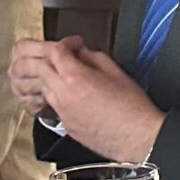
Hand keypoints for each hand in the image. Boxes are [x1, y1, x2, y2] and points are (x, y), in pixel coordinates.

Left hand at [31, 42, 163, 162]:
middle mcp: (64, 96)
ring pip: (44, 88)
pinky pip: (54, 106)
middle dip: (53, 59)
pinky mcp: (66, 126)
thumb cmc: (132, 108)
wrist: (137, 136)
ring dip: (53, 78)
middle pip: (42, 69)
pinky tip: (75, 95)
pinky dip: (59, 96)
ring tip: (70, 76)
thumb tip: (83, 53)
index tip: (75, 44)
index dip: (66, 43)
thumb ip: (94, 57)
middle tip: (68, 57)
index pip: (56, 52)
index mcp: (76, 79)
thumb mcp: (116, 72)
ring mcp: (63, 113)